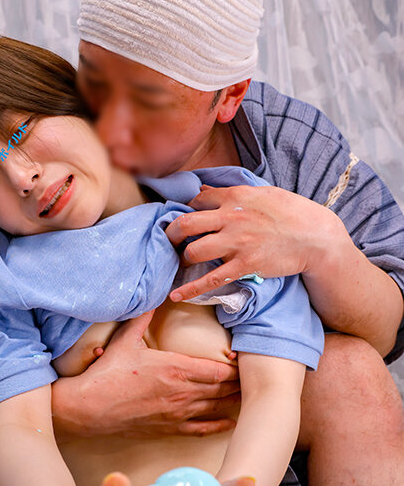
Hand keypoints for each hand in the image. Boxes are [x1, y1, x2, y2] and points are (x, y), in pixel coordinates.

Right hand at [52, 310, 239, 440]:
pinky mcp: (169, 429)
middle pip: (222, 389)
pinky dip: (219, 425)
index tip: (242, 361)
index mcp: (175, 369)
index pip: (217, 370)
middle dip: (238, 383)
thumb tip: (152, 298)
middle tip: (252, 377)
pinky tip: (230, 422)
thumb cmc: (107, 374)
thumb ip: (142, 318)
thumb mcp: (125, 340)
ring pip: (216, 407)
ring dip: (233, 401)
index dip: (234, 367)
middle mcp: (182, 393)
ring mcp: (177, 413)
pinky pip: (202, 428)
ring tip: (247, 395)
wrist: (89, 408)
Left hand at [165, 184, 334, 300]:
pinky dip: (190, 289)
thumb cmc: (292, 212)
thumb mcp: (263, 193)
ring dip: (183, 258)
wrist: (316, 237)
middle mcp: (231, 218)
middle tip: (170, 241)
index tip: (184, 220)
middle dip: (172, 234)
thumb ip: (232, 193)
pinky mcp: (244, 265)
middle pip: (186, 223)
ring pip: (195, 250)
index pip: (198, 200)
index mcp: (235, 197)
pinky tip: (175, 295)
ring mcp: (237, 243)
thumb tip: (205, 190)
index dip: (186, 210)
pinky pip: (211, 279)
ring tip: (182, 263)